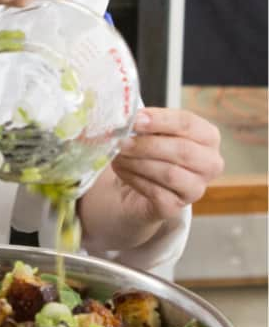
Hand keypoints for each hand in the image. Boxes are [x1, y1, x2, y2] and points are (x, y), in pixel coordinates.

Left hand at [110, 107, 223, 223]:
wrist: (138, 184)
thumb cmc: (151, 149)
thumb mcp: (153, 130)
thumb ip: (146, 123)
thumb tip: (130, 119)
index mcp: (207, 136)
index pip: (188, 123)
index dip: (161, 120)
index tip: (136, 119)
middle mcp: (210, 163)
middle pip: (182, 150)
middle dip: (147, 144)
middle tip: (121, 140)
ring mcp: (196, 189)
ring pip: (169, 173)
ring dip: (137, 162)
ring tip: (117, 154)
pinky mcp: (177, 208)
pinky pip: (156, 193)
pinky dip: (134, 178)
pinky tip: (121, 169)